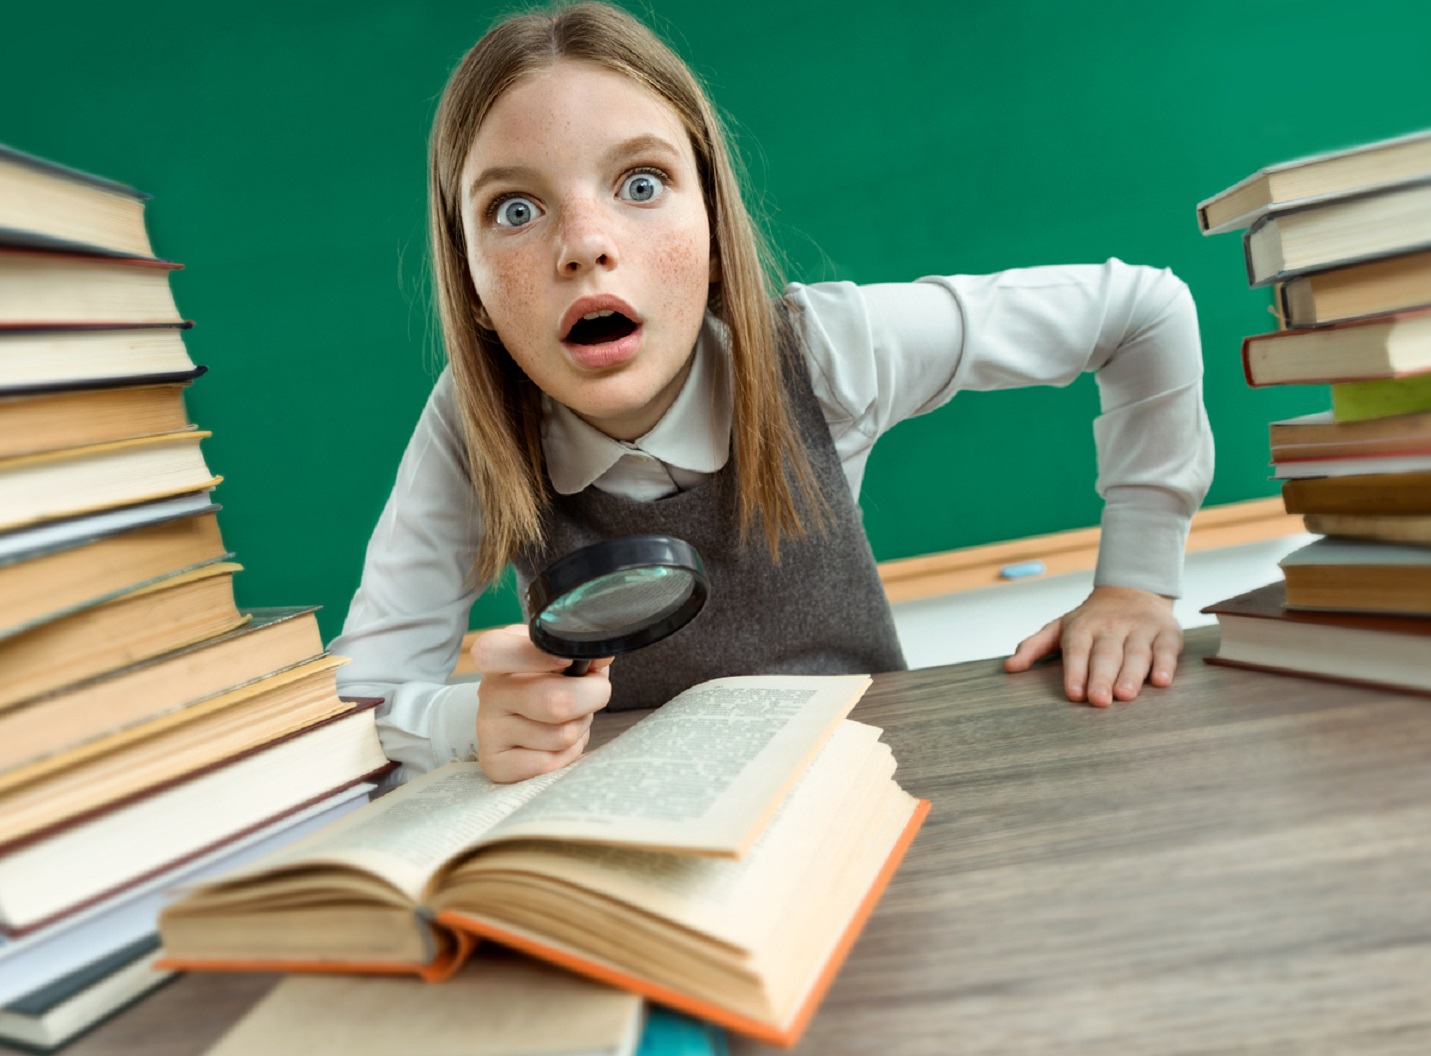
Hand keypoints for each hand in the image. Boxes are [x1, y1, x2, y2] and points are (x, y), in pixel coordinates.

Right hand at [470, 624, 612, 782]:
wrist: (524, 716)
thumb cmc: (549, 678)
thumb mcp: (561, 653)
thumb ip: (580, 650)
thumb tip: (603, 654)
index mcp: (497, 652)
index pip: (495, 652)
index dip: (538, 657)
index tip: (569, 661)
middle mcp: (488, 691)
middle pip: (556, 702)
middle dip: (591, 698)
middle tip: (593, 692)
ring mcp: (488, 730)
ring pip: (562, 736)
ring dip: (580, 728)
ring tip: (569, 718)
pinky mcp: (496, 764)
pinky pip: (551, 763)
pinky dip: (568, 754)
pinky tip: (556, 742)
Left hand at [1002, 586, 1181, 706]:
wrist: (1132, 590)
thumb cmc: (1092, 620)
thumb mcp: (1059, 628)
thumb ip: (1034, 647)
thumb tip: (1009, 668)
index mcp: (1082, 628)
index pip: (1077, 650)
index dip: (1075, 671)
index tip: (1074, 694)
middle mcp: (1111, 627)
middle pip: (1106, 654)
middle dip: (1101, 677)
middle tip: (1098, 700)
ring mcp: (1140, 629)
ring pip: (1136, 653)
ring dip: (1132, 674)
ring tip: (1125, 694)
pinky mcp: (1166, 632)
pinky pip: (1166, 649)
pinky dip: (1165, 664)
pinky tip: (1162, 681)